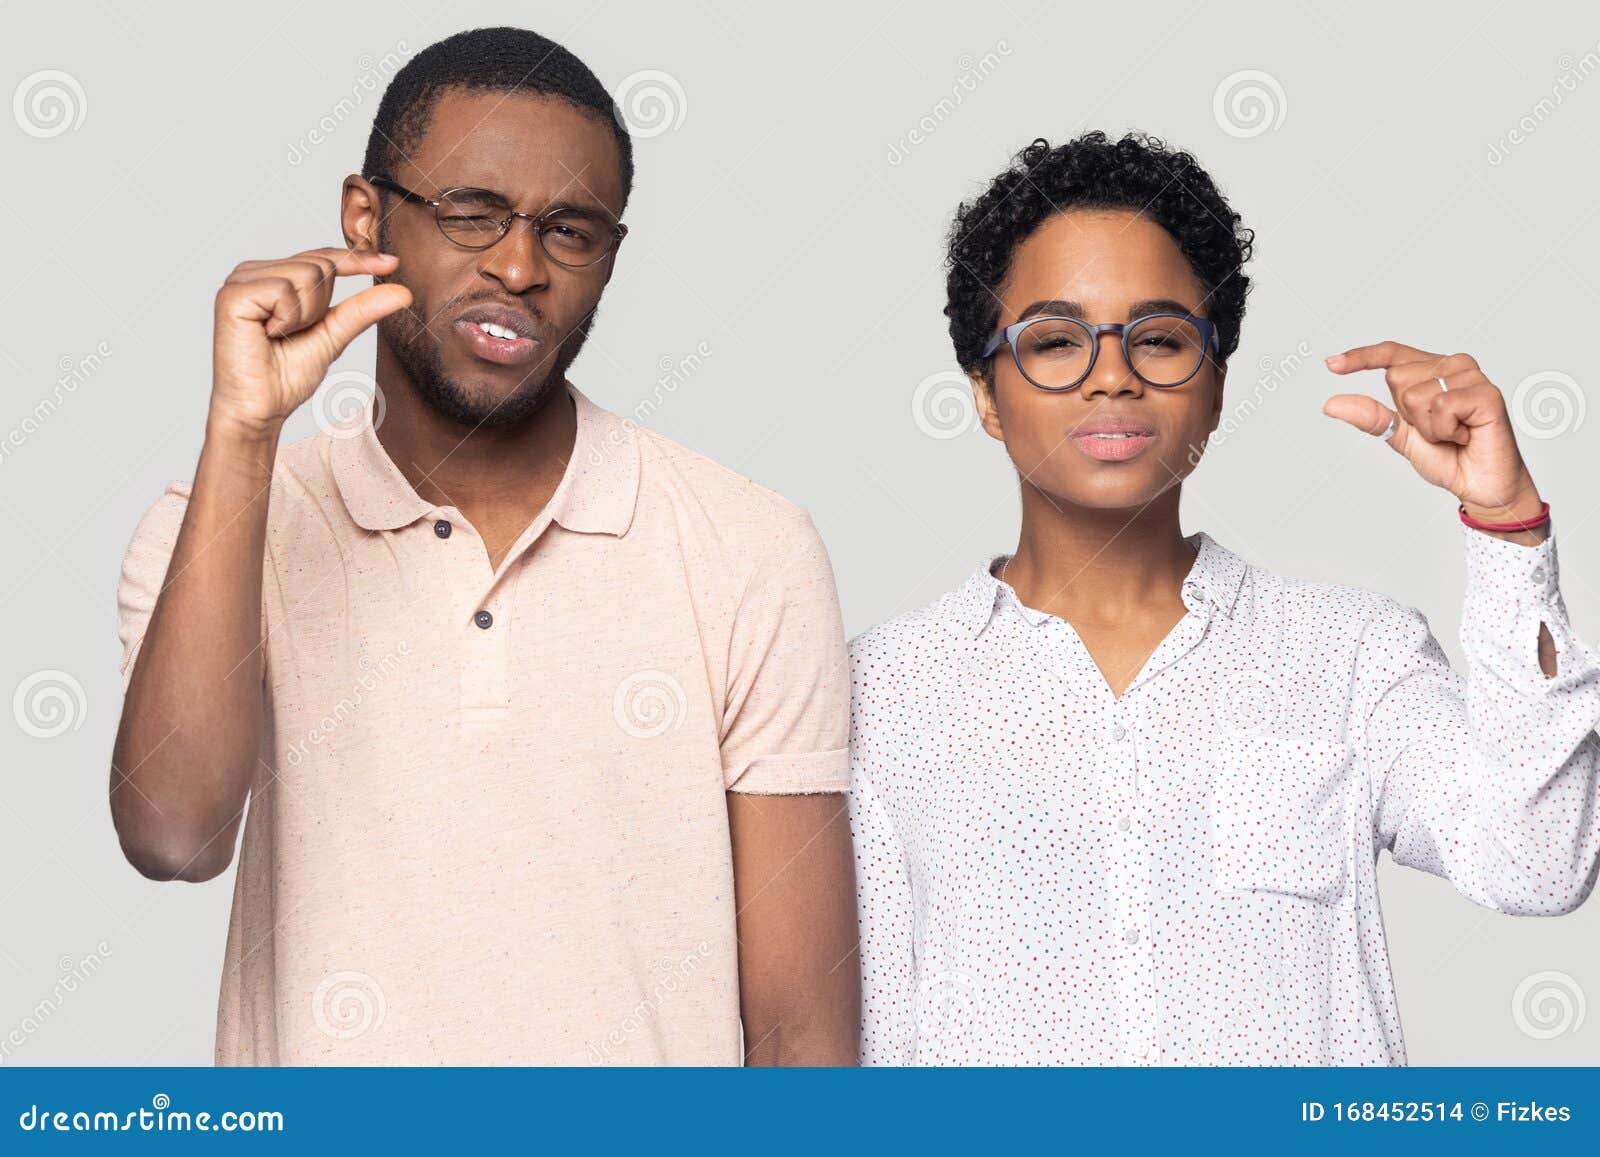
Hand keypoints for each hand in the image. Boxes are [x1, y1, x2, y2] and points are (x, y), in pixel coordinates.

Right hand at [208, 247, 411, 441]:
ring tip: (279, 336)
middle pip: (320, 263)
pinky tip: (267, 334)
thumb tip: (403, 291)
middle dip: (321, 305)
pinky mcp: (232, 294)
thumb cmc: (286, 377)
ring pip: (306, 274)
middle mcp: (256, 271)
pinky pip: (283, 290)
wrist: (261, 409)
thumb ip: (363, 310)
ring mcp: (241, 279)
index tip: (391, 262)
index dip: (357, 259)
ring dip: (304, 315)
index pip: (323, 257)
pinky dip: (287, 319)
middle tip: (295, 334)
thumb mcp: (334, 336)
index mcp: (275, 276)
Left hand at [1322, 340, 1543, 524]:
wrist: (1479, 485)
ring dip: (1429, 427)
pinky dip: (1445, 430)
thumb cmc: (1447, 457)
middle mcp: (1452, 365)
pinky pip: (1441, 406)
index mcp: (1431, 370)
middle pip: (1397, 377)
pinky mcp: (1487, 392)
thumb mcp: (1399, 436)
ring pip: (1416, 395)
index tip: (1330, 364)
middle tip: (1438, 431)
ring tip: (1454, 434)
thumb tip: (1331, 404)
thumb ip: (1371, 417)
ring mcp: (1471, 376)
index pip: (1392, 354)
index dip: (1361, 357)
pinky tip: (1466, 435)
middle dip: (1408, 415)